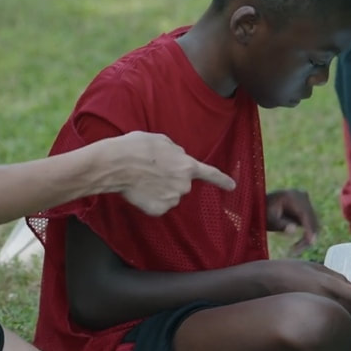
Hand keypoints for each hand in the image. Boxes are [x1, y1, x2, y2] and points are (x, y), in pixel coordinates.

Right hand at [103, 131, 235, 215]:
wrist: (117, 165)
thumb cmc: (137, 148)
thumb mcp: (161, 140)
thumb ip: (175, 152)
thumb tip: (177, 157)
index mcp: (187, 165)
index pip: (210, 174)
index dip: (222, 180)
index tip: (233, 187)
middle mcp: (184, 185)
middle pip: (181, 184)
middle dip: (170, 179)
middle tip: (151, 170)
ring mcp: (172, 199)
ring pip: (168, 195)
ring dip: (159, 189)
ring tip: (142, 178)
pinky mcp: (159, 210)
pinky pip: (157, 206)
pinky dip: (149, 200)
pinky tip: (139, 190)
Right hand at [254, 260, 350, 317]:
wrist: (260, 284)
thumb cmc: (287, 270)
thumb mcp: (313, 266)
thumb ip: (335, 276)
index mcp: (327, 285)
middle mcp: (324, 301)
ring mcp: (316, 312)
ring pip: (342, 318)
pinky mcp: (308, 319)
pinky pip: (329, 319)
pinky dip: (338, 317)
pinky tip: (339, 314)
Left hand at [266, 189, 319, 256]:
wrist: (259, 206)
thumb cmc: (261, 213)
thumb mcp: (268, 219)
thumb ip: (280, 224)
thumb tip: (294, 229)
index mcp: (293, 196)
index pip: (306, 213)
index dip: (310, 228)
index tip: (310, 242)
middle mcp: (302, 196)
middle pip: (313, 219)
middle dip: (309, 236)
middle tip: (296, 251)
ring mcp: (305, 202)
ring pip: (314, 223)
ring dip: (308, 238)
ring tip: (294, 250)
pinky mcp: (306, 209)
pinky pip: (311, 224)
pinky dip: (306, 235)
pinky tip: (295, 246)